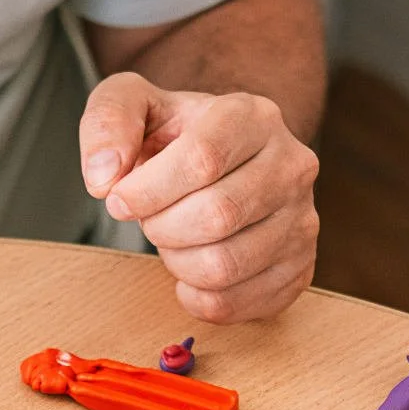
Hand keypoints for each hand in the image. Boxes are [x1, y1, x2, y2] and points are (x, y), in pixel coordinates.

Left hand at [80, 73, 318, 322]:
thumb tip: (105, 178)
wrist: (229, 164)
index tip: (118, 199)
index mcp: (254, 117)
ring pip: (225, 266)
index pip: (203, 158)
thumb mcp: (136, 105)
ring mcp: (303, 221)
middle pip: (217, 215)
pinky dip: (196, 298)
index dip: (149, 190)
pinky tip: (190, 272)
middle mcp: (292, 167)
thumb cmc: (179, 137)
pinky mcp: (300, 269)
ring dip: (177, 263)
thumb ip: (107, 121)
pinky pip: (236, 303)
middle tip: (150, 220)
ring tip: (174, 241)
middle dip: (162, 227)